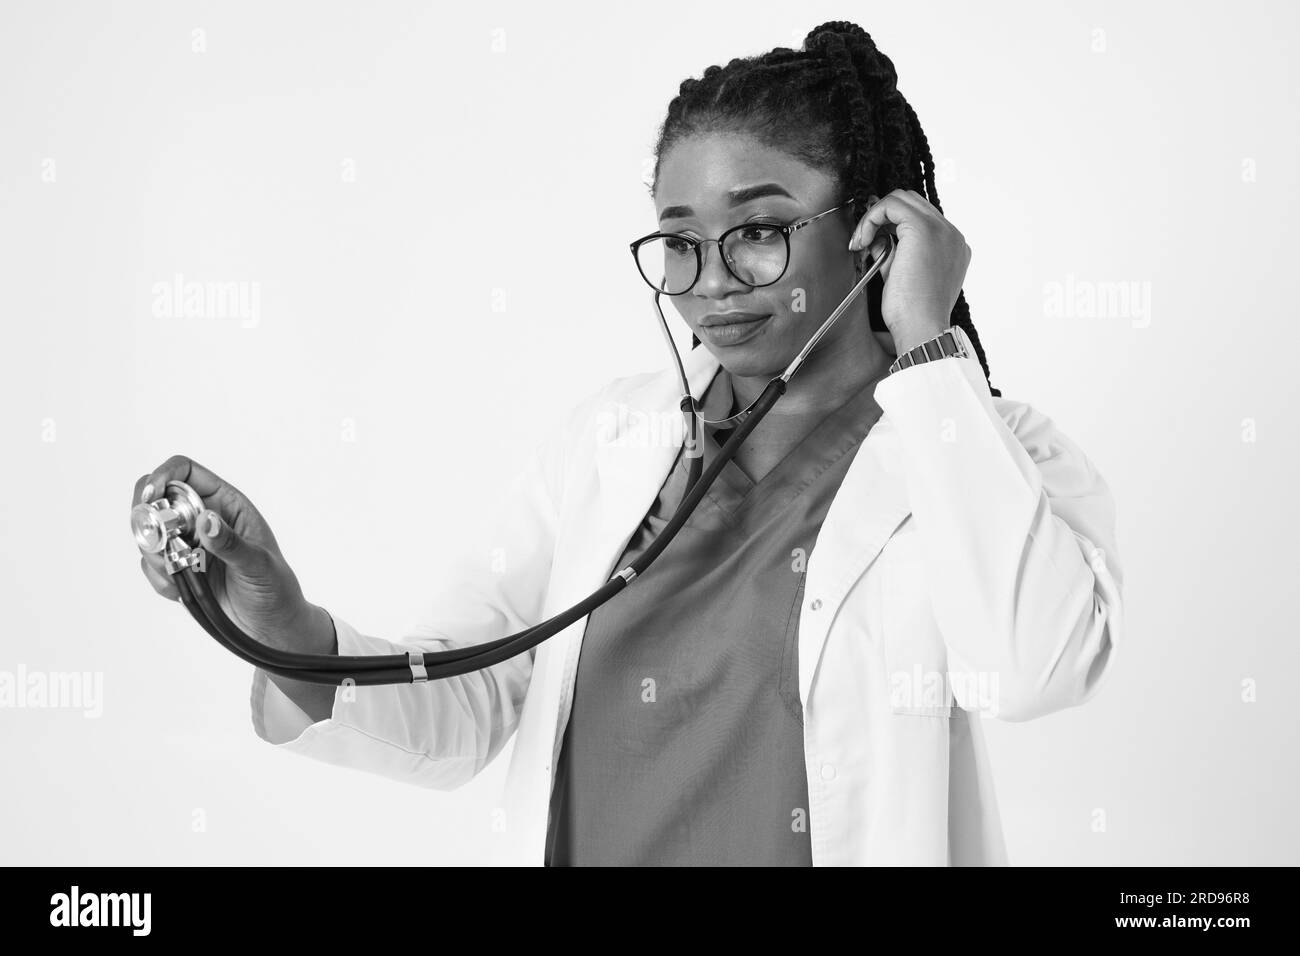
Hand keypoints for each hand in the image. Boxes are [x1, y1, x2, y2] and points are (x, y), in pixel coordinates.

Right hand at [133, 455, 331, 653]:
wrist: (271, 626)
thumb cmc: (276, 589)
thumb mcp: (258, 565)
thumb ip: (231, 544)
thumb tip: (206, 520)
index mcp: (227, 504)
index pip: (185, 472)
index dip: (162, 475)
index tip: (149, 497)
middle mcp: (204, 518)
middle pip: (156, 500)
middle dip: (150, 522)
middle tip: (162, 547)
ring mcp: (188, 542)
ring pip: (149, 534)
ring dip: (156, 556)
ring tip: (183, 576)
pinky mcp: (178, 567)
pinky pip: (152, 565)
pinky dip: (161, 579)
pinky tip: (184, 591)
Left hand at [848, 188, 969, 354]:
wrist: (921, 329)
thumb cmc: (911, 315)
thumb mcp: (900, 275)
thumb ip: (892, 252)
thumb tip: (875, 235)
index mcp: (952, 248)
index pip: (920, 218)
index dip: (890, 224)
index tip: (870, 241)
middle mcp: (951, 235)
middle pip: (912, 203)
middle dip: (882, 216)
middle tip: (862, 240)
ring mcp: (941, 229)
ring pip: (902, 198)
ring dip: (875, 215)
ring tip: (861, 242)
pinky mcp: (923, 229)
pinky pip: (891, 205)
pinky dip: (872, 217)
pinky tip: (862, 240)